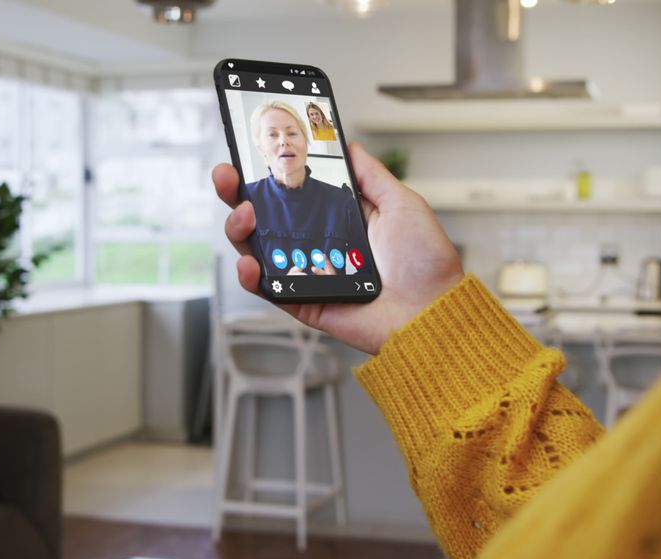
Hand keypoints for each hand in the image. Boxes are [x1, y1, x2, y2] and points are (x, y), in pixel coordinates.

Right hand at [214, 142, 463, 353]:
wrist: (433, 311)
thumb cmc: (425, 262)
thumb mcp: (402, 203)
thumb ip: (371, 175)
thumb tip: (348, 145)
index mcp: (337, 218)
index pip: (291, 192)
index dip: (266, 172)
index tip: (248, 152)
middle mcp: (316, 244)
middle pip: (263, 216)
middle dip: (237, 193)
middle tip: (227, 176)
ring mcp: (306, 272)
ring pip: (256, 248)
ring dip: (239, 228)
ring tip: (245, 215)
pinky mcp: (303, 302)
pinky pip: (267, 289)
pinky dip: (250, 275)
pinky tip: (249, 261)